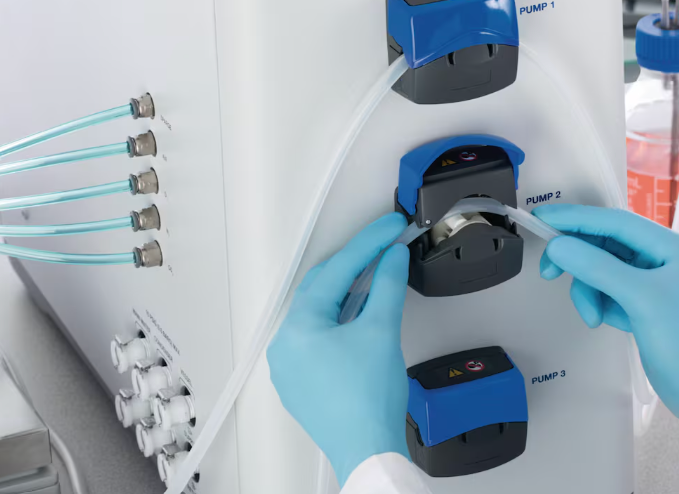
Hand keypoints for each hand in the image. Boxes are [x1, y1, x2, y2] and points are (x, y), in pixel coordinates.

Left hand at [268, 213, 411, 485]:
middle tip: (386, 244)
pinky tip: (362, 312)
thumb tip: (392, 258)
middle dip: (355, 264)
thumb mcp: (382, 331)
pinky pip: (320, 337)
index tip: (391, 228)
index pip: (337, 270)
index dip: (369, 243)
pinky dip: (342, 319)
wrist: (367, 451)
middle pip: (322, 288)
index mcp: (299, 326)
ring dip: (348, 292)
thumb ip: (386, 286)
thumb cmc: (368, 401)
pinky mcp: (302, 381)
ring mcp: (291, 365)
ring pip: (321, 313)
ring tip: (377, 272)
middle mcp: (286, 343)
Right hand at [534, 204, 678, 443]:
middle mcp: (662, 258)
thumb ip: (596, 267)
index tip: (540, 217)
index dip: (575, 218)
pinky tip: (605, 321)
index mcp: (671, 246)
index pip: (614, 221)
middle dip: (578, 260)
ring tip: (592, 317)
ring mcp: (652, 282)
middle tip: (548, 272)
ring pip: (601, 269)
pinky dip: (599, 303)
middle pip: (605, 244)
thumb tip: (556, 245)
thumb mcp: (640, 299)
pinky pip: (607, 290)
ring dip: (588, 290)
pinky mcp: (642, 304)